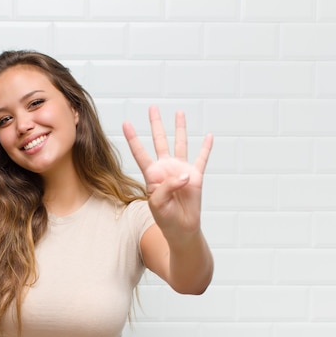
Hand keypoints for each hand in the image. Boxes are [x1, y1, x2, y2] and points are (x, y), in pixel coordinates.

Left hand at [123, 105, 212, 242]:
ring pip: (180, 144)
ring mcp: (180, 170)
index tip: (126, 123)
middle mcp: (165, 168)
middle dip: (156, 124)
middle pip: (159, 141)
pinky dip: (206, 148)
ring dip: (180, 128)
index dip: (133, 138)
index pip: (140, 152)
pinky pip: (202, 158)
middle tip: (152, 108)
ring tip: (179, 113)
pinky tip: (209, 136)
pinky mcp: (196, 176)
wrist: (181, 228)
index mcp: (152, 174)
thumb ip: (167, 187)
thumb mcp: (158, 203)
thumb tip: (184, 174)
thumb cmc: (165, 217)